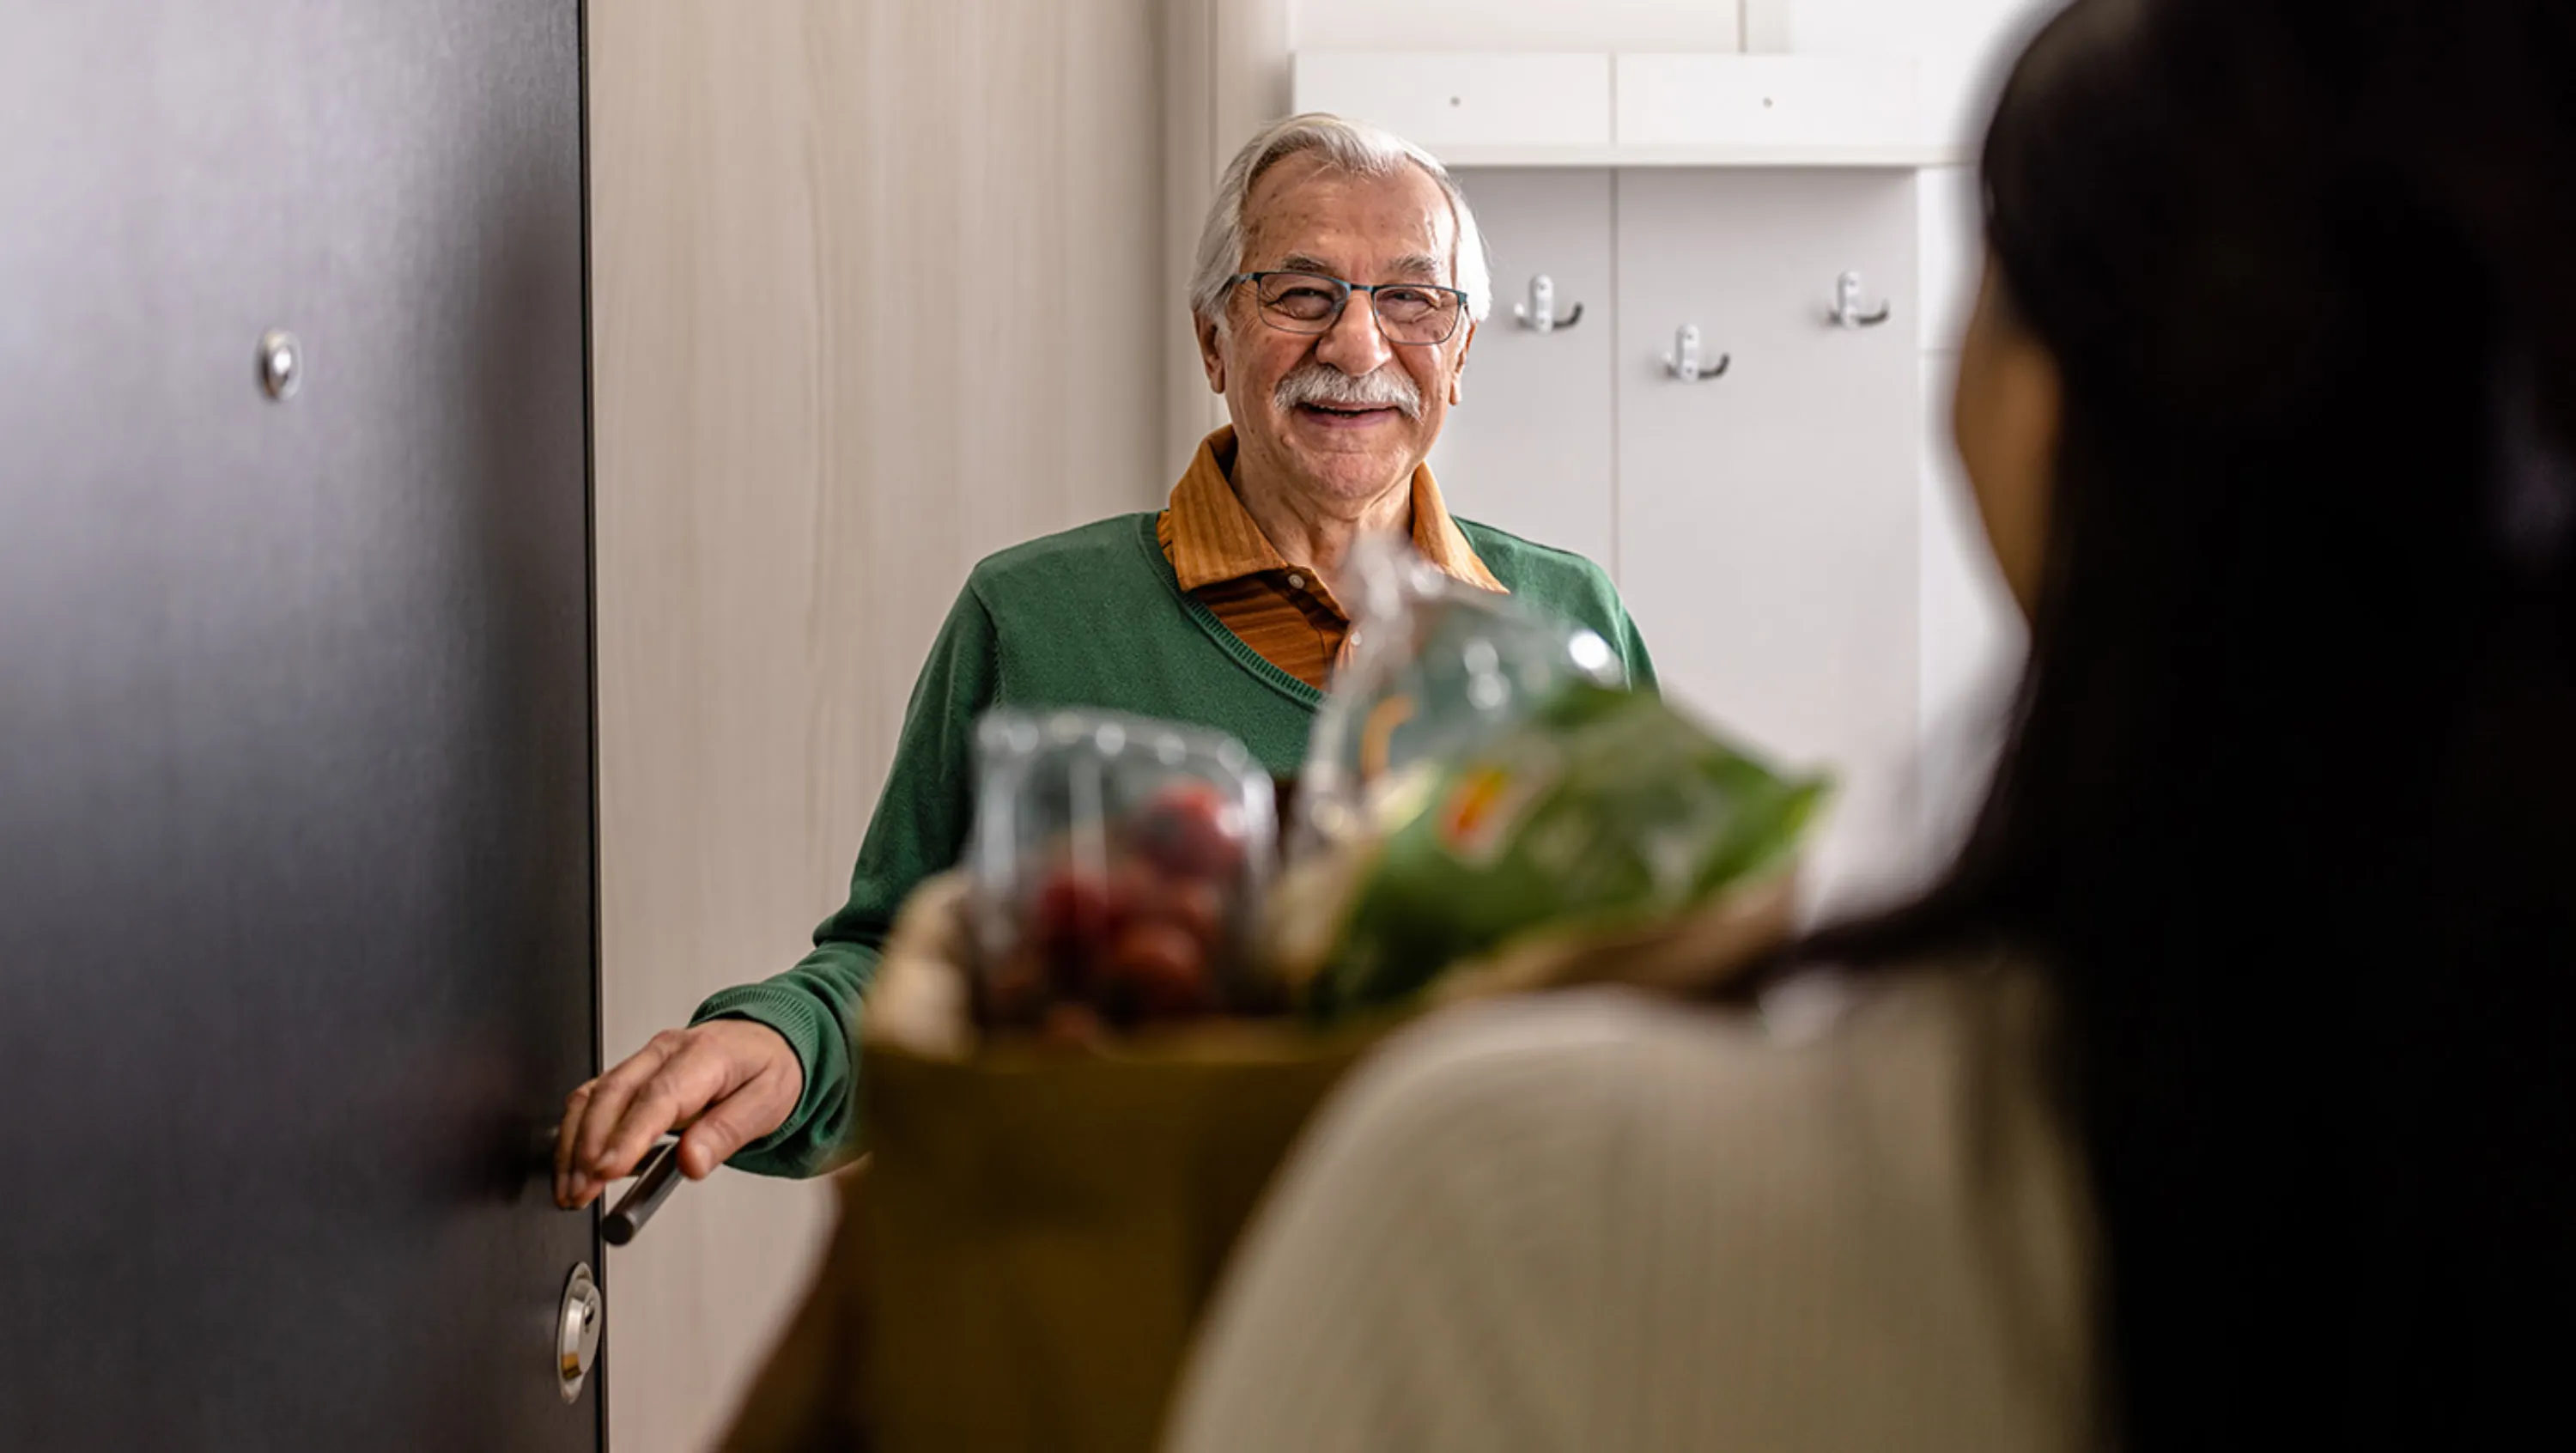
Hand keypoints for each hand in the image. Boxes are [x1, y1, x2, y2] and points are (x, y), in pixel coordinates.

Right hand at [554, 1019, 802, 1209]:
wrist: (766, 1042)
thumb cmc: (767, 1069)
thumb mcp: (768, 1103)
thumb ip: (728, 1133)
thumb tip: (691, 1163)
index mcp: (705, 1055)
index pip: (657, 1097)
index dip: (628, 1137)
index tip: (607, 1171)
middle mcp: (665, 1053)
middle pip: (613, 1096)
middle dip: (589, 1148)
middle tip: (582, 1193)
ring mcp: (643, 1061)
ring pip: (593, 1096)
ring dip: (574, 1145)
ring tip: (573, 1191)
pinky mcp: (630, 1075)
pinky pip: (592, 1100)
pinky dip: (576, 1135)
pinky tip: (575, 1168)